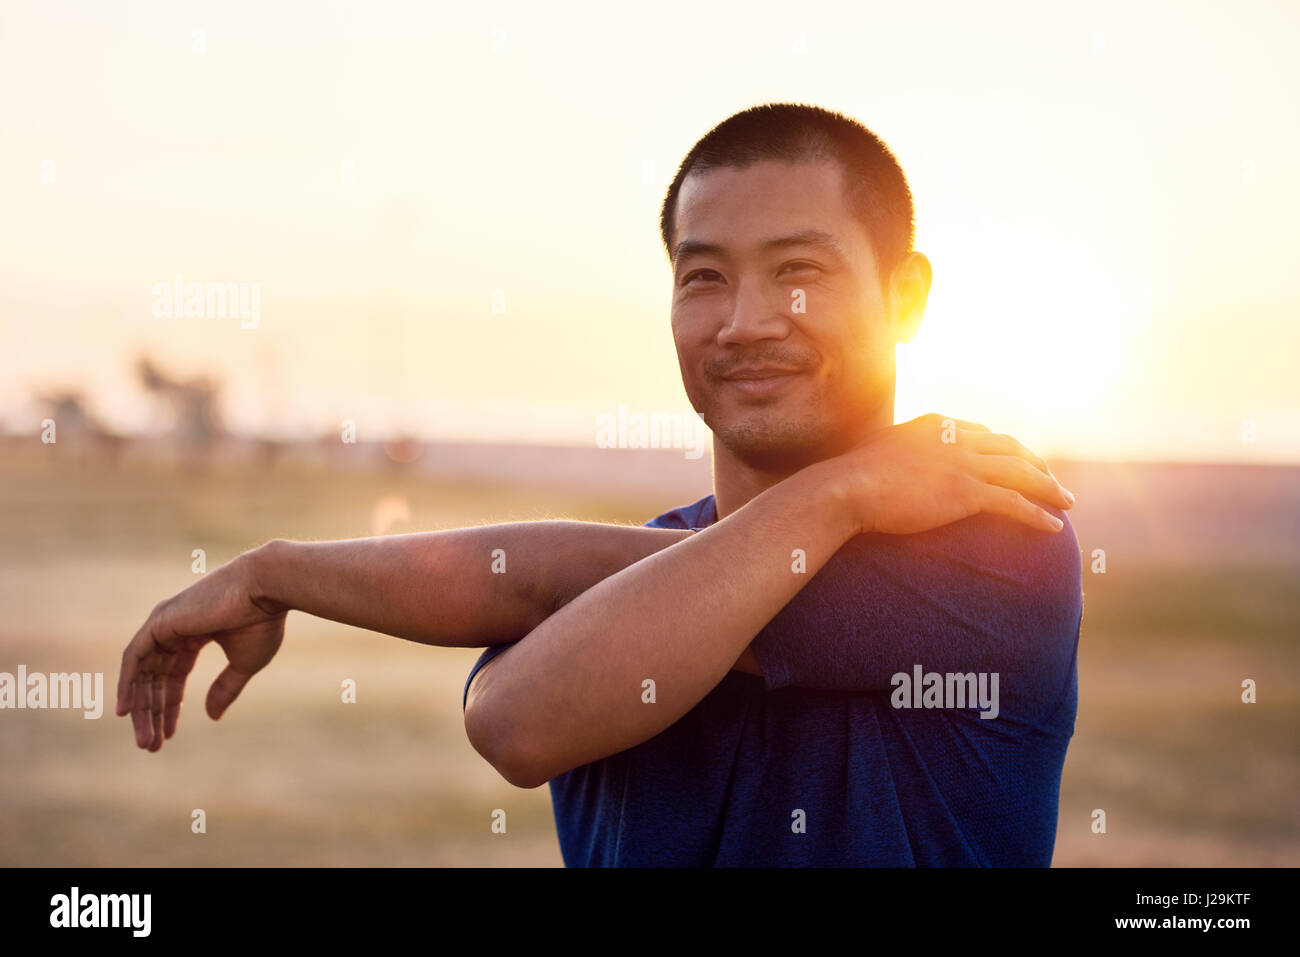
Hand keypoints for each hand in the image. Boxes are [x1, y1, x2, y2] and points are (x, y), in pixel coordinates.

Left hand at [116, 548, 285, 750]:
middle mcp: (174, 628)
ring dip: (140, 707)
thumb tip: (211, 717)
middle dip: (152, 713)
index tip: (168, 735)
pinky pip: (133, 658)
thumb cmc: (262, 622)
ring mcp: (164, 623)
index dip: (171, 707)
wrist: (265, 589)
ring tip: (144, 740)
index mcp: (196, 634)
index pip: (174, 676)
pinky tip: (126, 711)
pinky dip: (127, 684)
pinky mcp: (159, 622)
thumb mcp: (245, 663)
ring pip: (141, 672)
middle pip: (154, 678)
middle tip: (150, 746)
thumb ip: (225, 688)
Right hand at [836, 413, 1074, 535]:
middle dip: (1037, 463)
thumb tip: (886, 462)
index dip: (1004, 448)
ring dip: (1048, 488)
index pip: (982, 432)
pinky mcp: (966, 492)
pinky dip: (1037, 515)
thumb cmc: (849, 476)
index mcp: (936, 424)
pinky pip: (1014, 503)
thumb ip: (894, 451)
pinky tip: (1053, 528)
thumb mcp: (876, 450)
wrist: (846, 488)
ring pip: (1021, 473)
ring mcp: (963, 463)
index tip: (1016, 460)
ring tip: (1066, 503)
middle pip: (1010, 448)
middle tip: (1052, 480)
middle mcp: (956, 437)